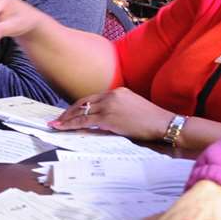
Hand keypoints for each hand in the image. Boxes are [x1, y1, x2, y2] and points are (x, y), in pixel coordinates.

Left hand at [50, 87, 176, 140]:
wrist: (163, 124)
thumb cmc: (152, 120)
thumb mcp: (133, 108)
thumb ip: (118, 109)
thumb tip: (104, 119)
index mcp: (118, 91)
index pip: (92, 98)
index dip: (78, 106)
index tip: (70, 112)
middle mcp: (112, 95)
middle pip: (83, 102)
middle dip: (68, 112)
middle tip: (58, 119)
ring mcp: (109, 106)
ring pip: (81, 112)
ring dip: (67, 119)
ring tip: (56, 125)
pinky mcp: (109, 118)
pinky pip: (85, 122)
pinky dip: (72, 125)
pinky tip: (64, 128)